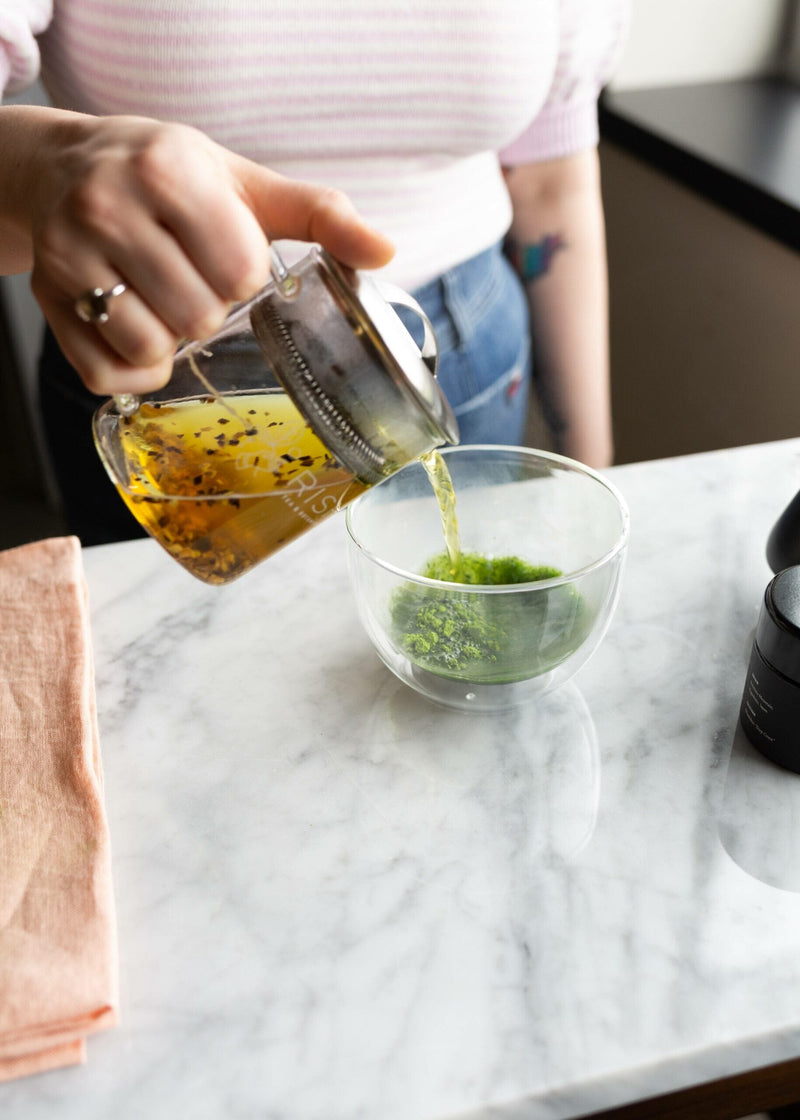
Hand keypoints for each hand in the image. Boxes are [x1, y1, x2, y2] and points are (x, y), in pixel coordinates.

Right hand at [17, 111, 393, 394]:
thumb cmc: (168, 179)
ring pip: (151, 350)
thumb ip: (320, 215)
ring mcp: (67, 256)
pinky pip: (106, 376)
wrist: (65, 168)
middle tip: (192, 280)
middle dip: (209, 311)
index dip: (243, 277)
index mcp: (169, 170)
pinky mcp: (46, 302)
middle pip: (198, 317)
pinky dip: (133, 371)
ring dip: (171, 342)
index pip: (239, 271)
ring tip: (164, 302)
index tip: (225, 257)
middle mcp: (107, 206)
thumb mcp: (246, 184)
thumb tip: (386, 252)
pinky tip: (136, 331)